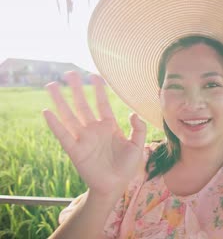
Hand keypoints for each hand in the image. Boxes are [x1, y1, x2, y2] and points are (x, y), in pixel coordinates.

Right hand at [43, 71, 146, 196]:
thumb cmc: (126, 167)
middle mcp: (94, 130)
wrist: (115, 186)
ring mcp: (84, 139)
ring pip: (70, 116)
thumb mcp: (137, 146)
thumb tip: (132, 113)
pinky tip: (47, 111)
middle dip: (76, 89)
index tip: (95, 76)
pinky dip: (55, 124)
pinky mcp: (75, 150)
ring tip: (52, 85)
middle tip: (69, 73)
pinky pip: (64, 135)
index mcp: (109, 127)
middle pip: (83, 105)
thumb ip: (139, 129)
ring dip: (60, 101)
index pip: (102, 104)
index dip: (99, 90)